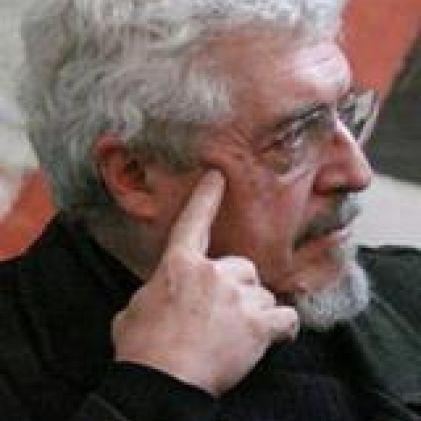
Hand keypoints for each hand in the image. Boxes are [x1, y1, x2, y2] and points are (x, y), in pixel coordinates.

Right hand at [112, 171, 298, 395]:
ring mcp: (238, 297)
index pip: (194, 221)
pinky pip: (285, 317)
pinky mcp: (258, 325)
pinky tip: (272, 335)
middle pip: (242, 266)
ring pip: (262, 292)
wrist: (160, 382)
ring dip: (254, 309)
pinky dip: (281, 326)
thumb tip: (157, 298)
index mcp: (180, 265)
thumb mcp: (134, 311)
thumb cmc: (142, 348)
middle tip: (222, 313)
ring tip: (236, 334)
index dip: (207, 197)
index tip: (217, 177)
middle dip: (236, 286)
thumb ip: (153, 294)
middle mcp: (213, 273)